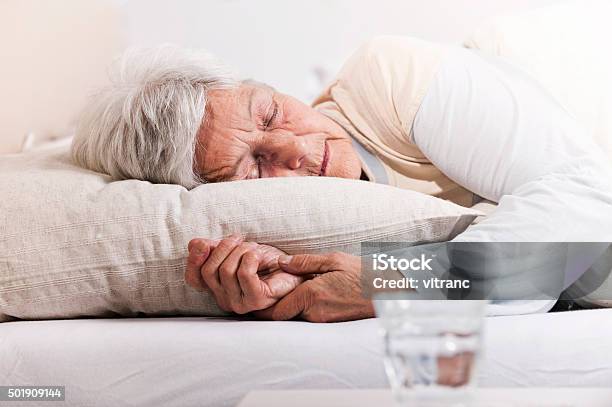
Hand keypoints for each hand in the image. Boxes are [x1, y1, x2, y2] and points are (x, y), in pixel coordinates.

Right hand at [184, 235, 302, 313]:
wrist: (295, 270)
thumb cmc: (267, 262)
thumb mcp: (236, 250)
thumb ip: (214, 248)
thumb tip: (195, 245)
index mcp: (218, 289)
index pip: (194, 279)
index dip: (194, 260)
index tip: (205, 244)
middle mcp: (226, 300)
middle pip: (209, 270)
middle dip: (225, 248)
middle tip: (242, 241)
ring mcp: (240, 303)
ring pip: (227, 270)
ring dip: (242, 251)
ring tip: (255, 250)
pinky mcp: (257, 300)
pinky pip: (244, 273)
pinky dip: (251, 258)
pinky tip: (259, 257)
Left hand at [254, 252, 374, 321]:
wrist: (389, 294)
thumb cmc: (364, 274)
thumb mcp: (334, 260)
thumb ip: (305, 262)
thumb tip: (281, 262)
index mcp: (312, 295)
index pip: (275, 309)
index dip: (260, 306)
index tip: (251, 298)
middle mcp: (314, 313)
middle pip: (282, 315)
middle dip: (270, 306)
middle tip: (258, 293)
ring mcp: (322, 321)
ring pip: (294, 316)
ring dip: (286, 306)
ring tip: (280, 290)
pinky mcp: (329, 324)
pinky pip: (307, 317)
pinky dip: (300, 308)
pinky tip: (303, 295)